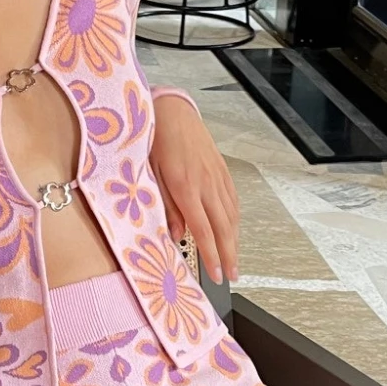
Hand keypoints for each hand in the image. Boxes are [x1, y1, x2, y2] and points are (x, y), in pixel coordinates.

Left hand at [151, 93, 239, 282]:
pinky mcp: (222, 170)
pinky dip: (235, 219)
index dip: (211, 255)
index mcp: (186, 187)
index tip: (216, 274)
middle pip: (223, 228)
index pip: (203, 231)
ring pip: (231, 215)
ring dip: (234, 240)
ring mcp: (217, 177)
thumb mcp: (151, 175)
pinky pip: (233, 200)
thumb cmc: (155, 140)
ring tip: (234, 260)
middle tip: (231, 275)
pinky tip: (234, 229)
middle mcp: (206, 184)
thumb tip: (176, 235)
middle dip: (229, 255)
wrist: (171, 110)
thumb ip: (166, 207)